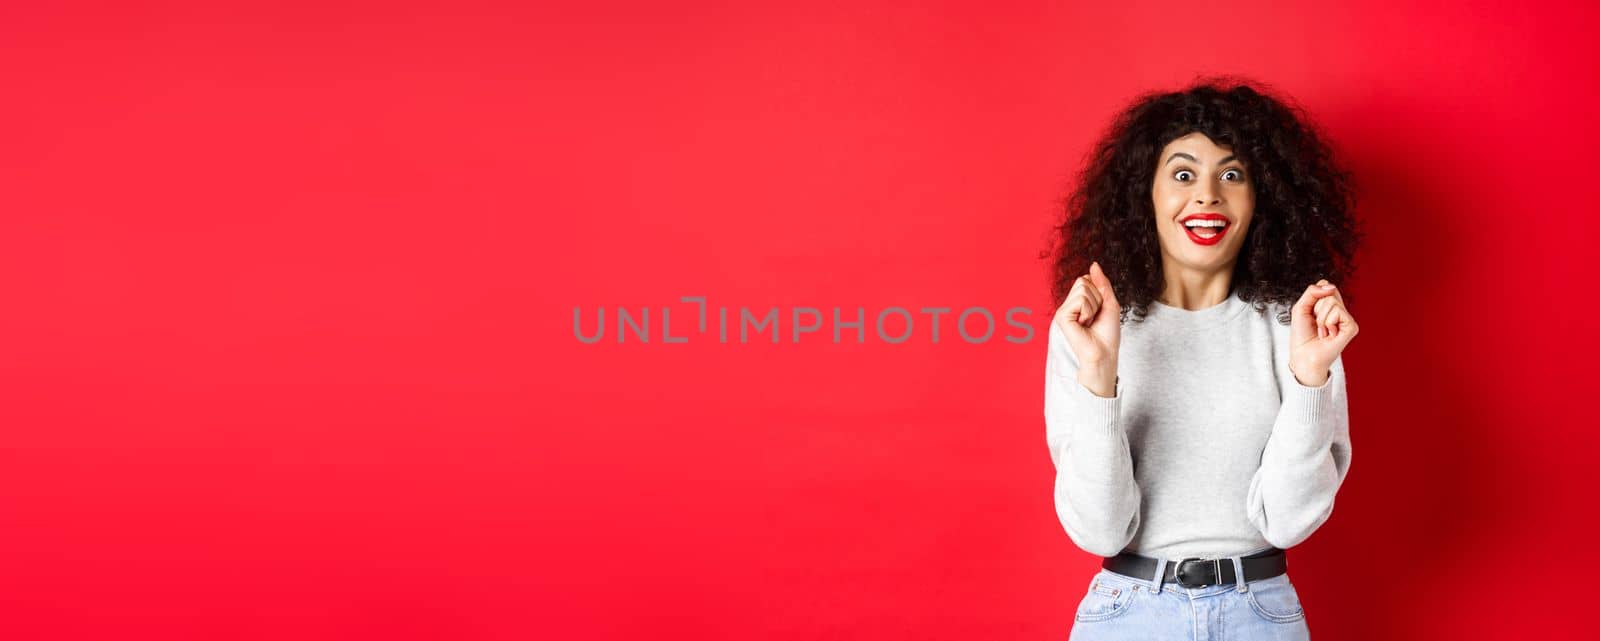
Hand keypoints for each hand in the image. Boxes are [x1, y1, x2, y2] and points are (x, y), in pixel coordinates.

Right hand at [1052, 261, 1120, 396]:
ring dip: (1093, 305)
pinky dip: (1088, 310)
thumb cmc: (1107, 334)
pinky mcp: (1061, 316)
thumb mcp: (1109, 303)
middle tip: (1095, 316)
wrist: (1104, 354)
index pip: (1086, 279)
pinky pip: (1080, 299)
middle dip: (1097, 297)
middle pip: (1084, 280)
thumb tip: (1094, 264)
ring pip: (1082, 287)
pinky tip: (1084, 324)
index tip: (1100, 310)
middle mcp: (1069, 305)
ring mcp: (1064, 310)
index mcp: (1078, 302)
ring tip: (1090, 321)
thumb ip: (1102, 283)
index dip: (1099, 292)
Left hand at [1288, 279, 1358, 385]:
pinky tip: (1328, 334)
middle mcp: (1340, 310)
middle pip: (1328, 291)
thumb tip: (1330, 286)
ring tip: (1321, 330)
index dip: (1313, 297)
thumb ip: (1312, 292)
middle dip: (1315, 307)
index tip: (1310, 313)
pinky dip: (1327, 323)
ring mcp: (1347, 319)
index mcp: (1330, 305)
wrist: (1303, 354)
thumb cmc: (1302, 334)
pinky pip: (1338, 312)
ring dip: (1320, 317)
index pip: (1325, 285)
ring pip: (1332, 301)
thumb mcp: (1300, 307)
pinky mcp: (1352, 327)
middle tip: (1316, 323)